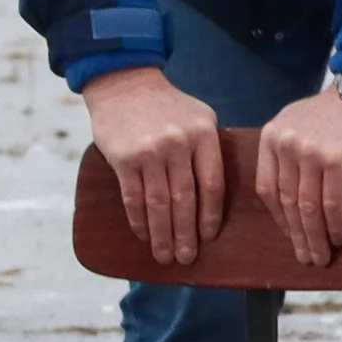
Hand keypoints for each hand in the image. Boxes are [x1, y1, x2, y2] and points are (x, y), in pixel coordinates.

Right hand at [81, 68, 223, 266]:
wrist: (124, 83)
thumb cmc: (167, 106)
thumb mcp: (200, 117)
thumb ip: (211, 150)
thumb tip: (218, 195)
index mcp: (203, 135)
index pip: (212, 185)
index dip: (210, 216)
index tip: (208, 237)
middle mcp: (178, 144)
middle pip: (185, 200)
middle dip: (186, 235)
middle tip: (186, 258)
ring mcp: (150, 152)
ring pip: (159, 204)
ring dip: (162, 235)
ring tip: (165, 256)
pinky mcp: (124, 159)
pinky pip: (133, 198)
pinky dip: (138, 221)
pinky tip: (143, 235)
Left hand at [253, 92, 341, 270]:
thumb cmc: (335, 112)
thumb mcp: (297, 124)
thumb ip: (287, 153)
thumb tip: (289, 201)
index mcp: (271, 137)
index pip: (267, 189)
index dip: (279, 219)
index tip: (291, 236)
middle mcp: (286, 144)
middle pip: (287, 203)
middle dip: (297, 236)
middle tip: (306, 258)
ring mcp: (310, 152)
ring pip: (308, 208)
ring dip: (315, 238)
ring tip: (322, 256)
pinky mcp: (336, 160)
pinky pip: (331, 203)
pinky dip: (335, 225)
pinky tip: (339, 237)